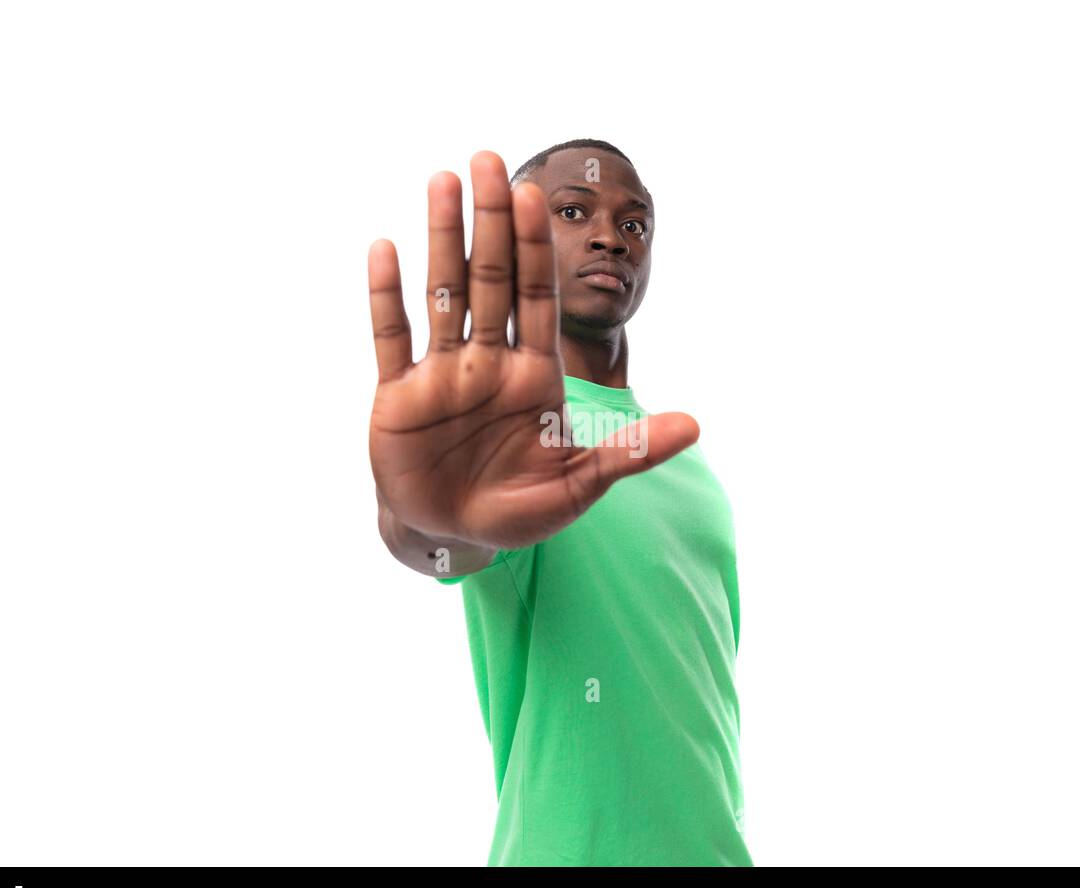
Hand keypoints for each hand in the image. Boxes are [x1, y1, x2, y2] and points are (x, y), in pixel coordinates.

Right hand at [367, 151, 697, 550]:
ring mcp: (441, 373)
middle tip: (489, 160)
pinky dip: (388, 295)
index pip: (536, 299)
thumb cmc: (517, 510)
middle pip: (491, 279)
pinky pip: (392, 336)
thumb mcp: (577, 486)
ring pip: (443, 293)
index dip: (535, 249)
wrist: (452, 535)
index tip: (535, 197)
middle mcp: (488, 362)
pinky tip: (384, 249)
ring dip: (441, 239)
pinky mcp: (399, 395)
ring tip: (442, 181)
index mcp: (533, 376)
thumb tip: (695, 426)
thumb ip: (627, 453)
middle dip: (491, 222)